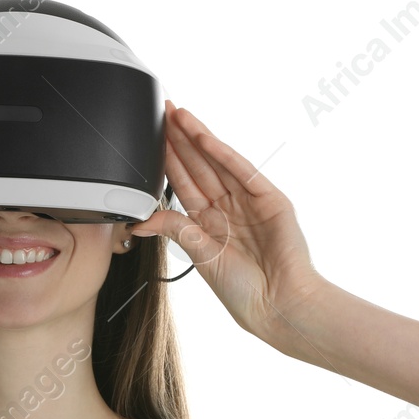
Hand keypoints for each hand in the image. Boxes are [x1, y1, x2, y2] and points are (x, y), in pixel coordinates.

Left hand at [131, 100, 326, 343]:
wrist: (278, 305)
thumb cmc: (245, 292)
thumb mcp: (201, 256)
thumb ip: (175, 230)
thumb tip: (141, 222)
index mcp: (210, 224)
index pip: (184, 184)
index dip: (169, 161)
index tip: (153, 139)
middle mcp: (229, 208)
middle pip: (199, 166)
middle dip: (180, 140)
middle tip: (163, 112)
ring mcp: (250, 201)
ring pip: (217, 162)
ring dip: (197, 138)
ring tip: (178, 115)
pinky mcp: (270, 199)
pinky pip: (241, 171)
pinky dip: (222, 153)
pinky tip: (203, 138)